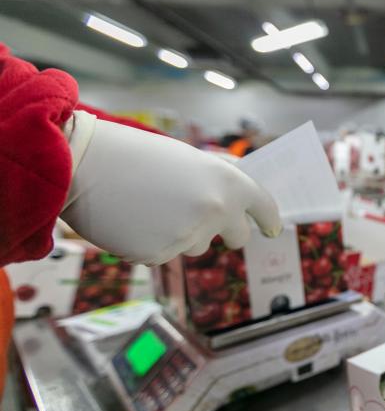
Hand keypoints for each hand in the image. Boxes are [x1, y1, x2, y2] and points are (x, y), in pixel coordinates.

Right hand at [61, 112, 281, 264]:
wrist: (85, 162)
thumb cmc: (136, 155)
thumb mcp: (190, 159)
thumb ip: (219, 182)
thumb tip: (241, 201)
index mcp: (229, 182)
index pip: (264, 207)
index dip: (269, 219)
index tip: (273, 228)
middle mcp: (217, 211)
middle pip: (238, 237)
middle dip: (228, 232)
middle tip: (204, 218)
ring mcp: (189, 236)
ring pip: (197, 246)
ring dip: (182, 234)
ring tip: (150, 206)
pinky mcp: (160, 256)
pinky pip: (164, 254)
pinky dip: (151, 243)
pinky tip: (132, 221)